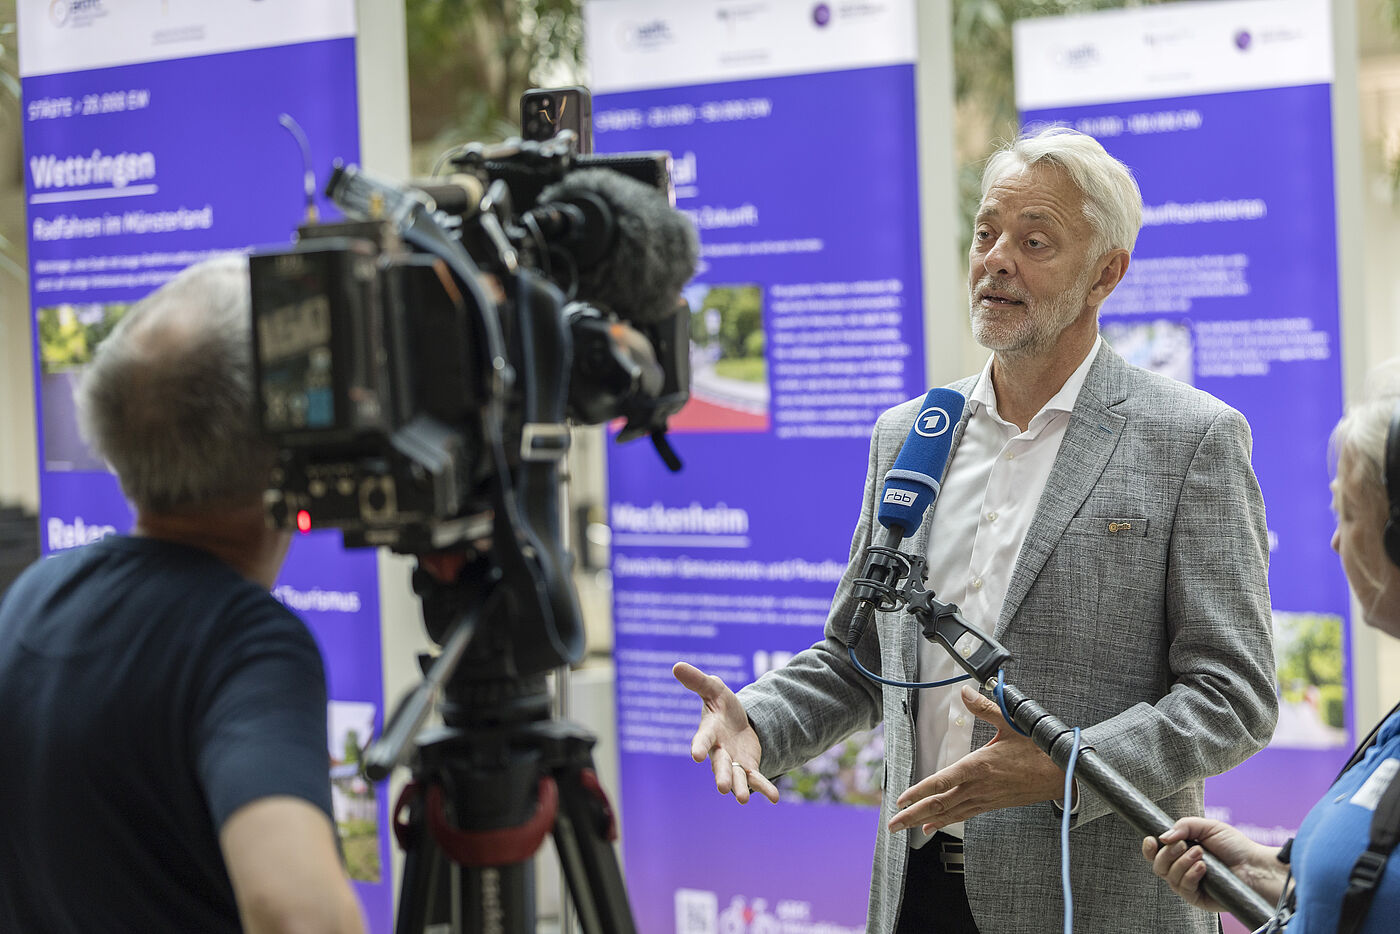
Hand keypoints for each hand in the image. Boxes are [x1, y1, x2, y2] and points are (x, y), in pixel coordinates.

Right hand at [673, 662, 779, 803]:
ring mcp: (733, 762)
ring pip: (735, 777)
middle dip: (721, 776)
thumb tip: (676, 665)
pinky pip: (755, 779)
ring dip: (739, 788)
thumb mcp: (714, 689)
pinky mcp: (748, 767)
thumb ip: (697, 681)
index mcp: (709, 732)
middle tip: (722, 788)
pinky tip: (774, 798)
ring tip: (742, 799)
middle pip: (719, 765)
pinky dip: (764, 788)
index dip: (698, 746)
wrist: (738, 723)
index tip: (694, 755)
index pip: (703, 739)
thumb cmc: (722, 705)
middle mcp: (719, 751)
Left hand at [888, 685, 1066, 833]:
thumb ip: (985, 708)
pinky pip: (963, 815)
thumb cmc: (1037, 750)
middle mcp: (977, 786)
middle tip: (892, 823)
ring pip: (948, 813)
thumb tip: (966, 691)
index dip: (919, 792)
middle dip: (913, 814)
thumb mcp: (1011, 723)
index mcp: (978, 766)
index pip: (942, 781)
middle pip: (939, 803)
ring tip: (903, 827)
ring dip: (924, 820)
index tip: (901, 799)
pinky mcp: (990, 804)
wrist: (1061, 776)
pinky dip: (945, 821)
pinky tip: (931, 826)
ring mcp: (984, 798)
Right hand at [1141, 817, 1285, 910]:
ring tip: (1201, 854)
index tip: (1152, 840)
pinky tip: (1203, 868)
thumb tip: (1162, 837)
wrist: (1255, 866)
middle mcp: (1182, 869)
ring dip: (1182, 863)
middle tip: (1185, 845)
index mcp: (1181, 852)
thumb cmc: (1235, 846)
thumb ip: (1183, 826)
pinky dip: (1189, 875)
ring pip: (1169, 877)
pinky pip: (1183, 888)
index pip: (1155, 854)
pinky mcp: (1198, 898)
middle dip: (1168, 853)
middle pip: (1157, 865)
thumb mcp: (1208, 827)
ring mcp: (1189, 885)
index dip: (1148, 848)